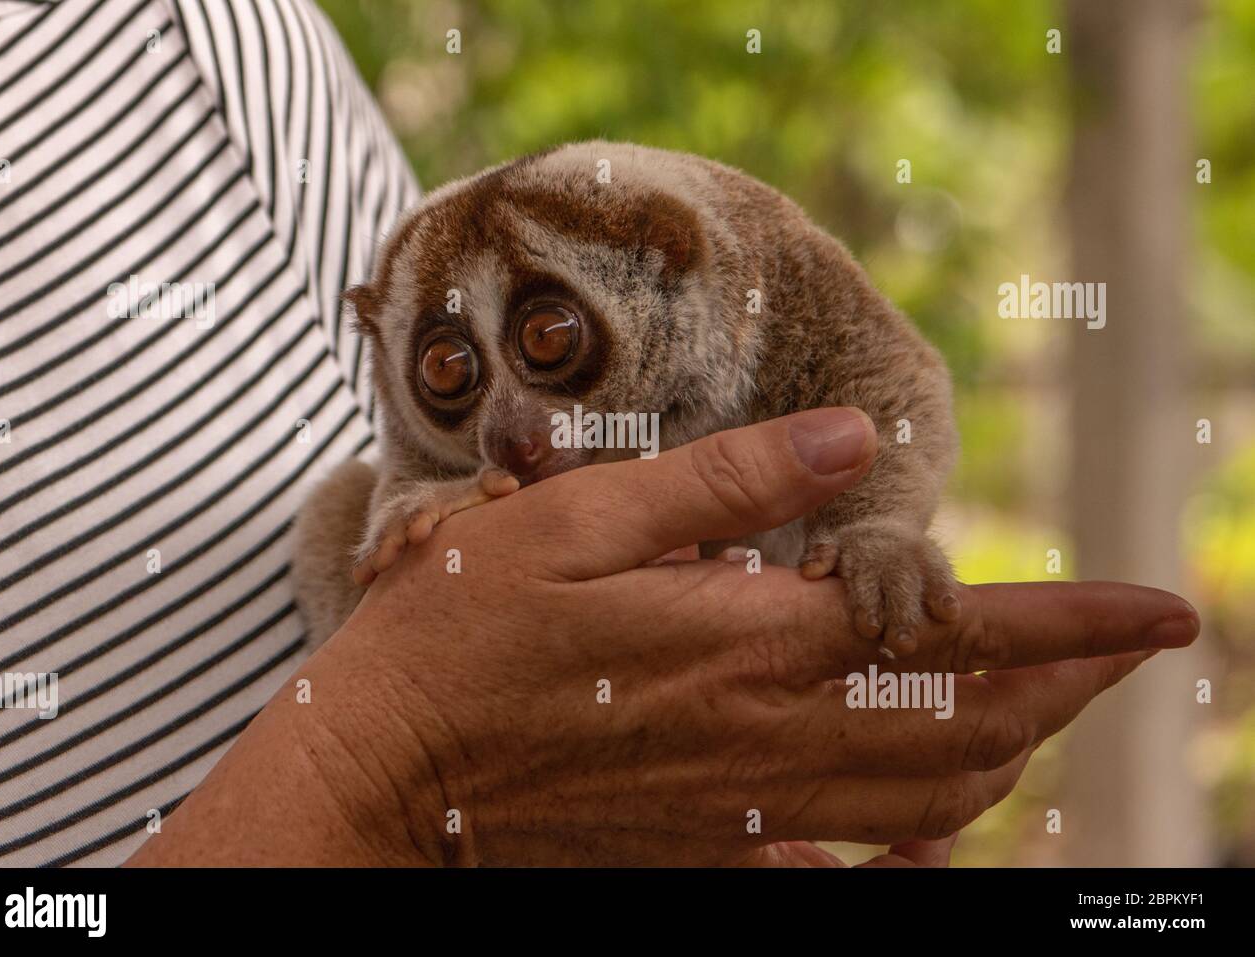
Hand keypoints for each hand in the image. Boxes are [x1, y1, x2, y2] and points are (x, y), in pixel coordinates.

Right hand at [129, 407, 1198, 865]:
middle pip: (970, 730)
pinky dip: (919, 839)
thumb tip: (847, 442)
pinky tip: (938, 817)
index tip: (1158, 613)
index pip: (950, 631)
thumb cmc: (459, 635)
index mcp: (745, 642)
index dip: (1071, 623)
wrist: (388, 776)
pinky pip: (848, 862)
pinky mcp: (706, 850)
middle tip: (1120, 653)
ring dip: (1013, 752)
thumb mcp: (575, 519)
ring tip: (1052, 706)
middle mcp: (765, 735)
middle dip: (1068, 691)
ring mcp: (742, 809)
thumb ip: (722, 483)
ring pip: (929, 799)